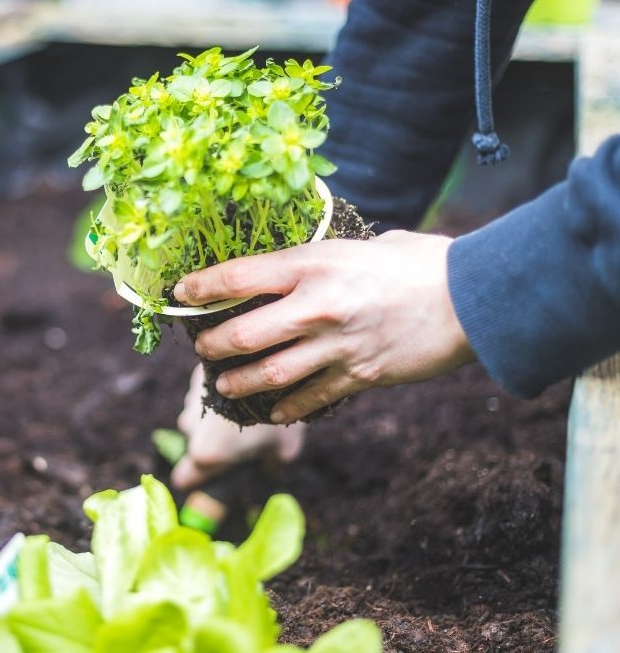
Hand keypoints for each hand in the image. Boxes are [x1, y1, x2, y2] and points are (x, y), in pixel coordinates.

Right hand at [171, 364, 305, 489]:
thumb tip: (267, 468)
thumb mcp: (284, 450)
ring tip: (243, 408)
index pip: (184, 478)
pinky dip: (215, 394)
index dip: (195, 481)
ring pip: (196, 417)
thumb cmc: (280, 415)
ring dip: (213, 417)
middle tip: (241, 437)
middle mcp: (191, 427)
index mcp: (208, 454)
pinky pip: (202, 393)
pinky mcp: (197, 375)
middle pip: (194, 444)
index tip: (205, 479)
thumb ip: (268, 466)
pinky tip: (239, 388)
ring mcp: (191, 399)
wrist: (272, 360)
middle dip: (212, 442)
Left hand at [173, 231, 475, 423]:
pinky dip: (286, 407)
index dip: (202, 286)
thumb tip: (298, 269)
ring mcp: (335, 346)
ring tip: (223, 384)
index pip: (239, 275)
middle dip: (212, 344)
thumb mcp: (363, 246)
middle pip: (243, 334)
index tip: (182, 293)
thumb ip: (324, 261)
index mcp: (313, 264)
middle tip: (201, 347)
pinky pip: (309, 398)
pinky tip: (271, 412)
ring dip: (238, 382)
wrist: (474, 298)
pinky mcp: (358, 376)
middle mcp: (316, 307)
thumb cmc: (421, 262)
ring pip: (268, 373)